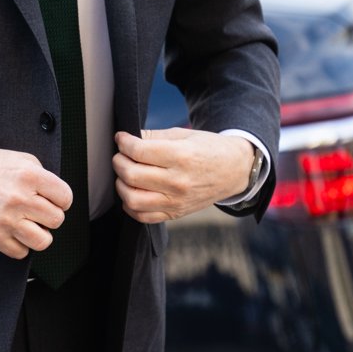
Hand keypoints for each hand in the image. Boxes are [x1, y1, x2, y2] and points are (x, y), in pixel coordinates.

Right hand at [0, 144, 72, 258]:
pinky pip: (21, 252)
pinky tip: (15, 231)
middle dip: (50, 215)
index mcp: (29, 176)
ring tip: (30, 224)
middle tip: (38, 210)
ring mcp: (7, 219)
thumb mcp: (20, 159)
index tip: (55, 200)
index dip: (61, 199)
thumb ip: (42, 175)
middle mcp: (20, 198)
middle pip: (56, 220)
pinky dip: (20, 245)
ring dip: (39, 234)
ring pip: (43, 241)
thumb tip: (56, 195)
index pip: (65, 197)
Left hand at [113, 128, 253, 222]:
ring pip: (132, 200)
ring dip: (121, 184)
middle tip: (121, 155)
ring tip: (125, 173)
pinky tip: (132, 191)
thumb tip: (126, 139)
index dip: (123, 142)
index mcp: (181, 156)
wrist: (234, 170)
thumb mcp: (183, 134)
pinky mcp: (176, 214)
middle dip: (118, 161)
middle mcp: (178, 182)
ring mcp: (177, 202)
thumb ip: (153, 136)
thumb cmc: (208, 148)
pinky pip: (143, 217)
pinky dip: (130, 206)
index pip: (139, 151)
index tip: (121, 138)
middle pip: (131, 175)